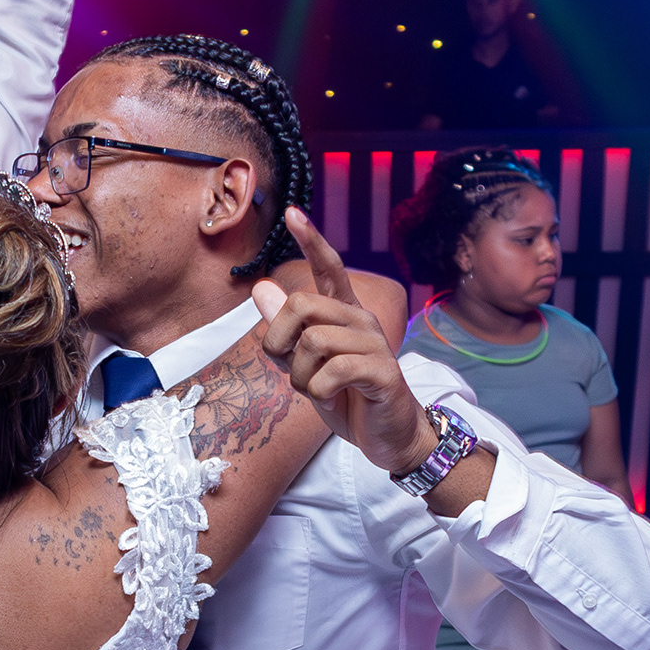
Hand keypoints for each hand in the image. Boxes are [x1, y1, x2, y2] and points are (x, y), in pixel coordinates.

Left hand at [255, 209, 428, 469]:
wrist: (388, 437)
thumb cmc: (346, 397)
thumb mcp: (304, 364)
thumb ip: (284, 330)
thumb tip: (261, 287)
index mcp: (343, 314)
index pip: (328, 268)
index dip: (311, 240)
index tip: (293, 212)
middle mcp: (361, 320)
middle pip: (302, 304)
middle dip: (279, 340)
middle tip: (287, 367)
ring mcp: (375, 344)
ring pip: (312, 341)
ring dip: (299, 375)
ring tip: (315, 388)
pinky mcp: (383, 372)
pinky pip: (332, 371)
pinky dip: (318, 391)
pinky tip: (332, 398)